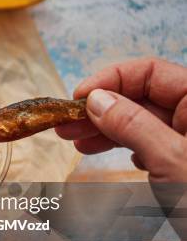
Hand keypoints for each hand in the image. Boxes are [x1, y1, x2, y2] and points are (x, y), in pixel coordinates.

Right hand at [55, 57, 186, 240]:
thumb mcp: (171, 159)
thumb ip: (133, 125)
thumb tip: (96, 99)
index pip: (150, 73)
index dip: (111, 80)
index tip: (78, 99)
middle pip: (141, 98)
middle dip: (101, 108)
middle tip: (65, 124)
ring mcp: (186, 143)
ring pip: (139, 123)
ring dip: (104, 129)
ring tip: (74, 141)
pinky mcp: (180, 167)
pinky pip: (145, 146)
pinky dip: (120, 147)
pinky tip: (104, 153)